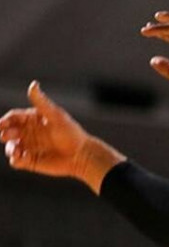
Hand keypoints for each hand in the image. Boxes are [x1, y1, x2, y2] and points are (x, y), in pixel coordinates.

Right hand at [0, 81, 122, 191]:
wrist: (83, 155)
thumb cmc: (71, 133)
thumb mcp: (56, 116)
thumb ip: (42, 102)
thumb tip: (33, 84)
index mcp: (31, 120)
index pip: (13, 118)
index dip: (5, 121)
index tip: (1, 124)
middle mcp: (27, 133)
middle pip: (8, 132)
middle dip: (4, 134)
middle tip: (6, 136)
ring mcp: (28, 147)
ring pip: (11, 147)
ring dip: (10, 149)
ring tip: (16, 151)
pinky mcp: (31, 161)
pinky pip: (17, 161)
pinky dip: (17, 160)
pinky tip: (24, 158)